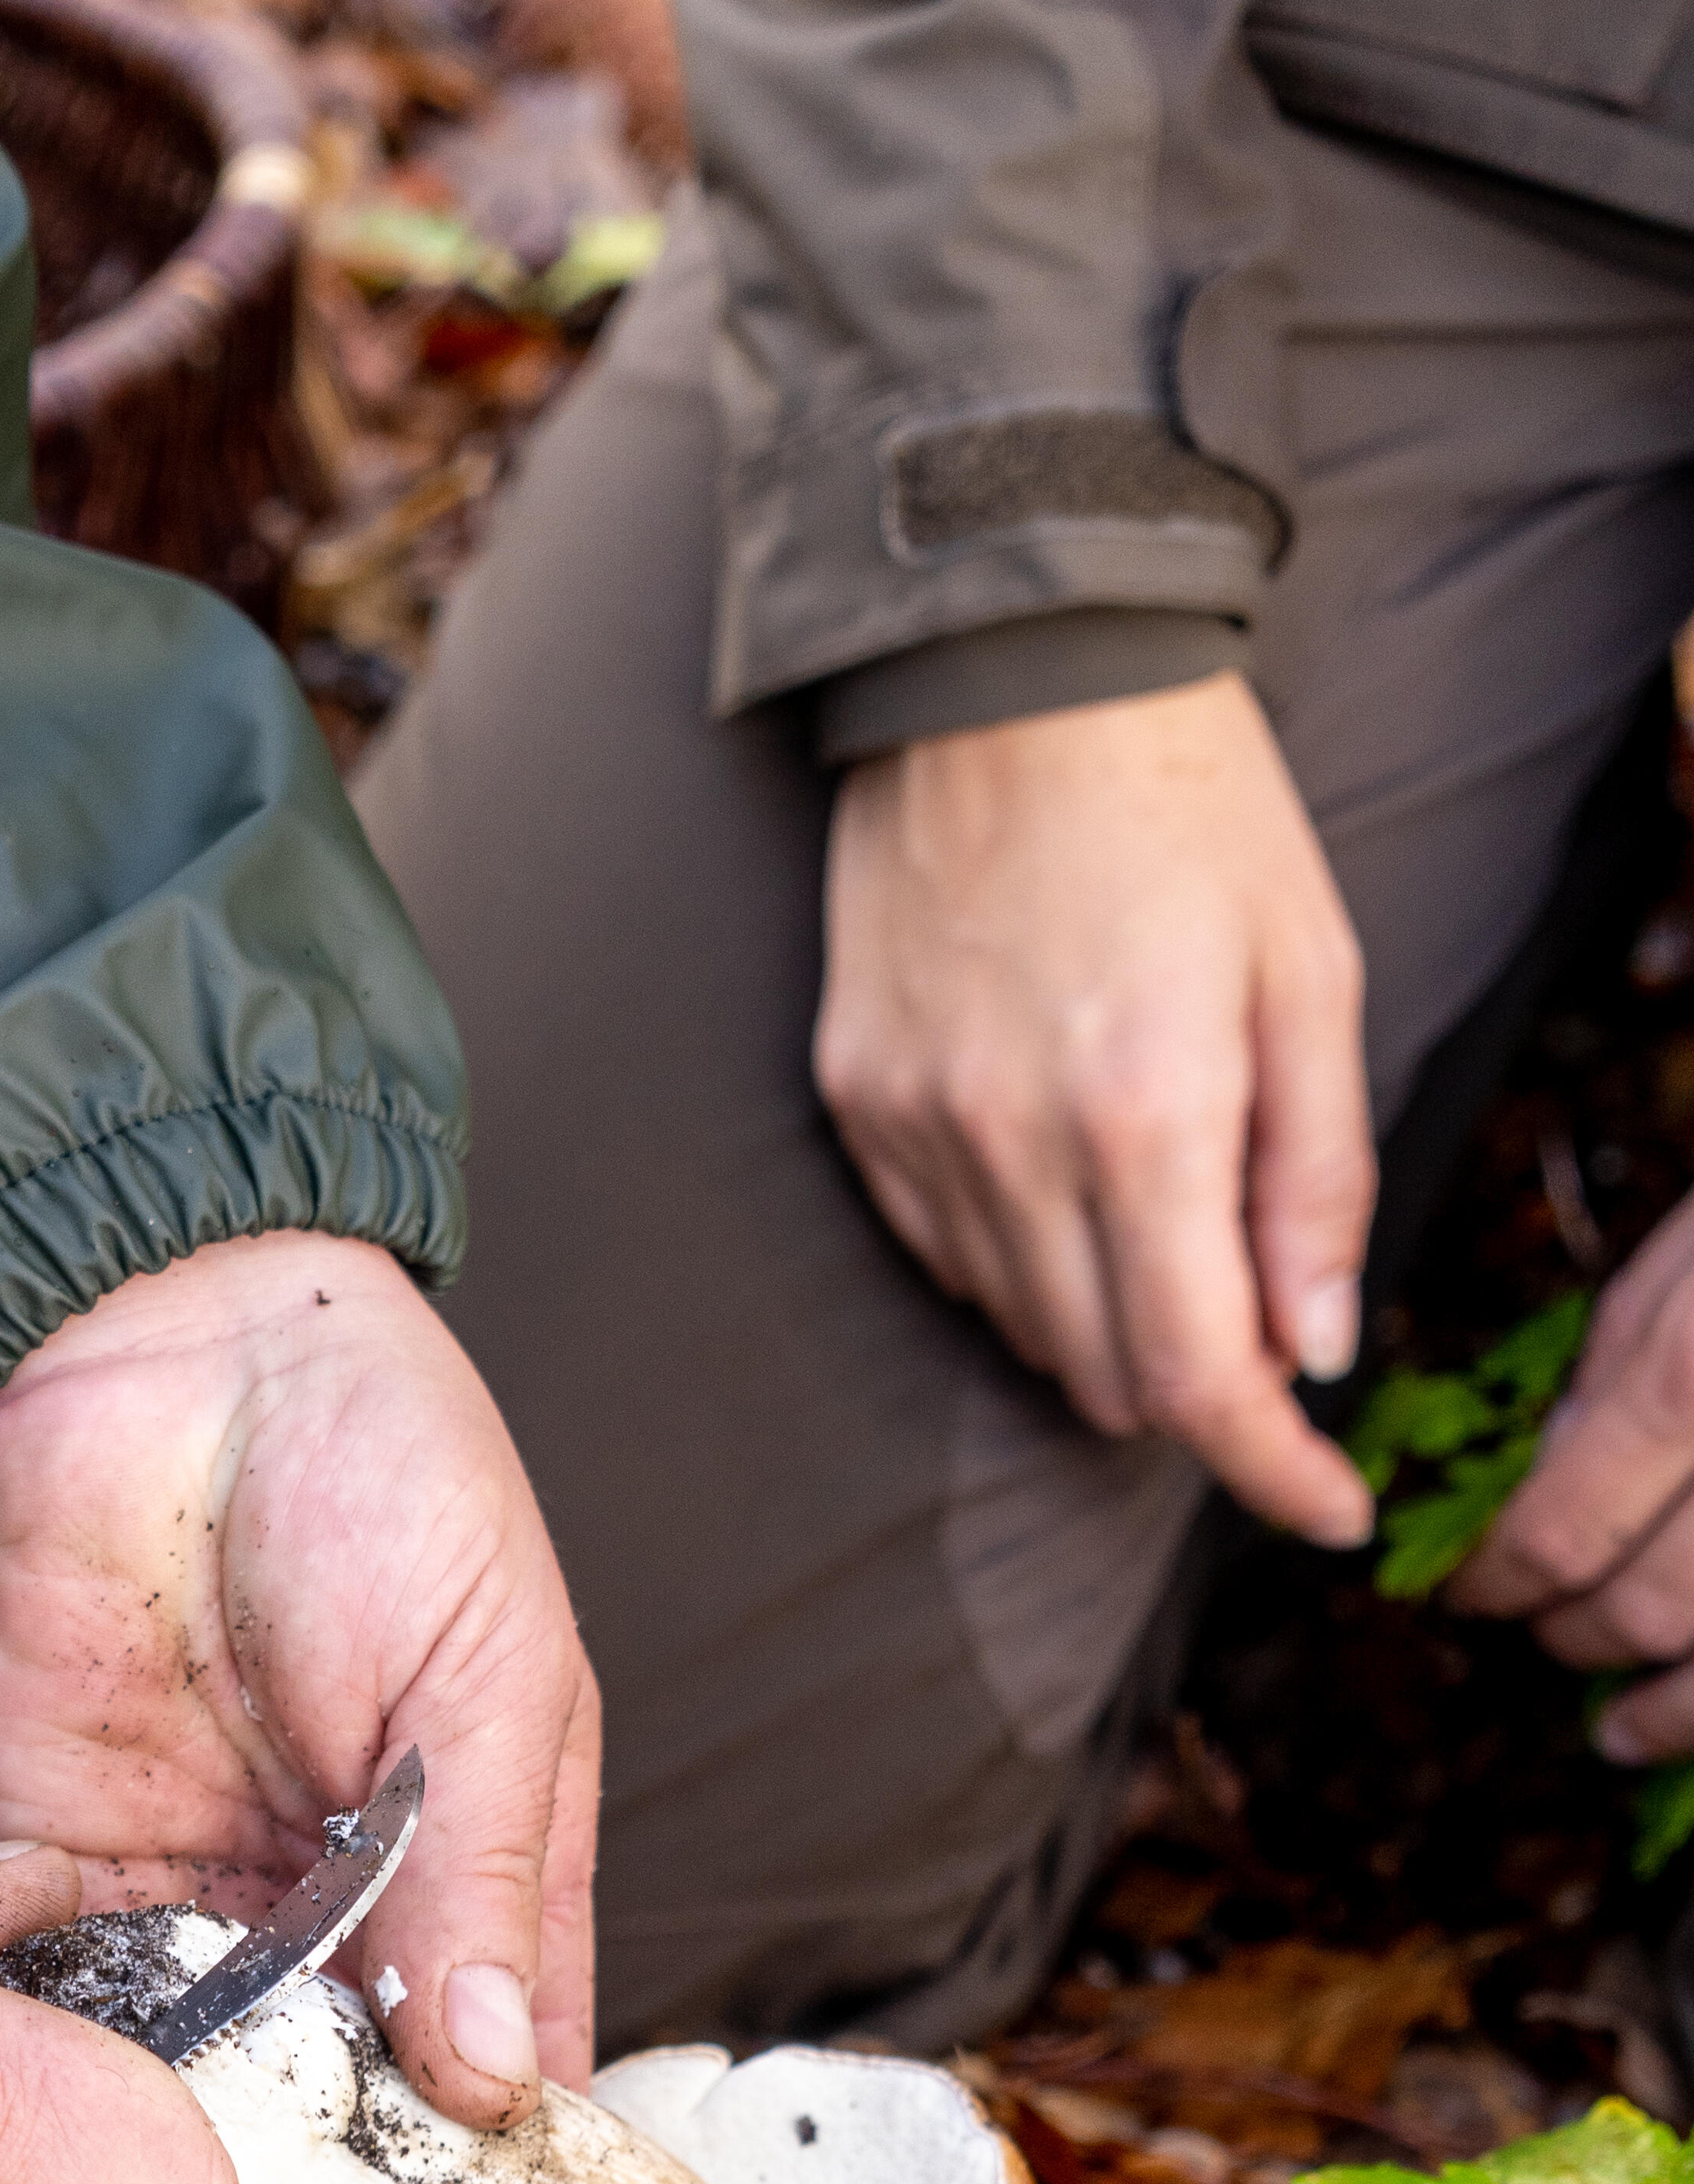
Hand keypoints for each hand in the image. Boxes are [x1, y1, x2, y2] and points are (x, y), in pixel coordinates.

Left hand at [0, 1228, 597, 2183]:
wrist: (156, 1329)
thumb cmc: (374, 1467)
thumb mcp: (478, 1668)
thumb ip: (478, 1884)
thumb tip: (502, 2095)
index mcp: (475, 1881)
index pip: (502, 2110)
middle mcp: (339, 1925)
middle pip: (344, 2160)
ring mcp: (195, 1911)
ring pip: (200, 2140)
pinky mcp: (55, 1873)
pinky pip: (68, 2043)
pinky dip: (72, 2145)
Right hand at [817, 676, 1377, 1542]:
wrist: (1005, 672)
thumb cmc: (1189, 808)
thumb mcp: (1312, 975)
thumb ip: (1319, 1180)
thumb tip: (1310, 1353)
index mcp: (1145, 1115)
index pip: (1200, 1379)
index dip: (1272, 1474)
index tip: (1327, 1511)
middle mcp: (1009, 1146)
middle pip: (1108, 1378)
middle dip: (1202, 1390)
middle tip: (1263, 1324)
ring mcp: (913, 1130)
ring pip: (1023, 1328)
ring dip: (1110, 1325)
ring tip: (1164, 1221)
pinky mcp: (855, 1102)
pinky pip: (947, 1255)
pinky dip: (1022, 1261)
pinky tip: (1062, 1176)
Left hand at [1453, 1191, 1693, 1746]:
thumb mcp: (1689, 1254)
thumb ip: (1615, 1369)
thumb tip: (1547, 1473)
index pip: (1564, 1529)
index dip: (1501, 1581)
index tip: (1473, 1594)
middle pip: (1653, 1607)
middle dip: (1580, 1638)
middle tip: (1549, 1640)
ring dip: (1673, 1713)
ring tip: (1624, 1730)